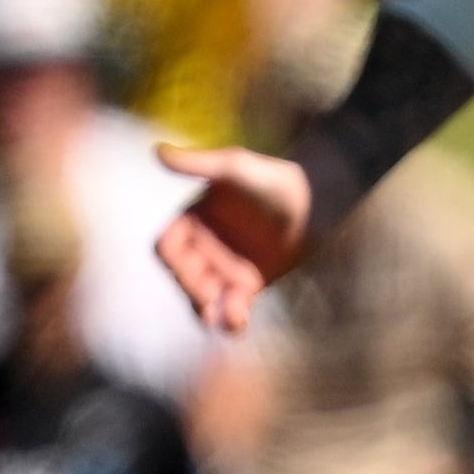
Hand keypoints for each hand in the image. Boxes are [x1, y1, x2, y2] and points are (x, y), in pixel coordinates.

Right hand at [151, 140, 317, 333]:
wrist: (316, 198)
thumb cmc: (273, 178)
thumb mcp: (236, 167)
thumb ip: (199, 164)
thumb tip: (157, 151)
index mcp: (190, 221)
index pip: (167, 248)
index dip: (174, 262)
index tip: (190, 269)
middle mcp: (203, 247)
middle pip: (184, 277)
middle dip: (193, 290)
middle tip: (210, 297)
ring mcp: (225, 267)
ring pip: (205, 296)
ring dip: (209, 310)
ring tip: (226, 320)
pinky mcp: (249, 284)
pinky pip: (232, 306)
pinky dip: (231, 317)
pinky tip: (237, 322)